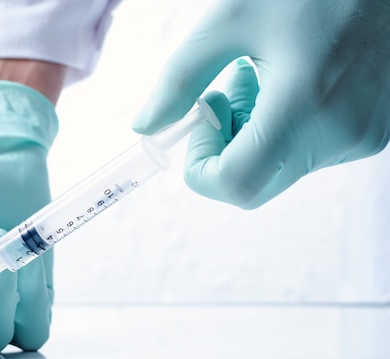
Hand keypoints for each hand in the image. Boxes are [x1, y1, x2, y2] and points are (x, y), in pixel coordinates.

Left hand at [132, 0, 389, 208]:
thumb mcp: (232, 20)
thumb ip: (180, 78)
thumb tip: (145, 126)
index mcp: (304, 106)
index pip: (234, 185)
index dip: (201, 168)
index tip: (198, 124)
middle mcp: (339, 135)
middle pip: (254, 185)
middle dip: (225, 150)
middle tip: (227, 95)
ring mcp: (362, 139)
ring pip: (280, 170)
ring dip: (255, 135)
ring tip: (265, 75)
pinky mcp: (374, 134)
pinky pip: (310, 154)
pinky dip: (286, 130)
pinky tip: (294, 82)